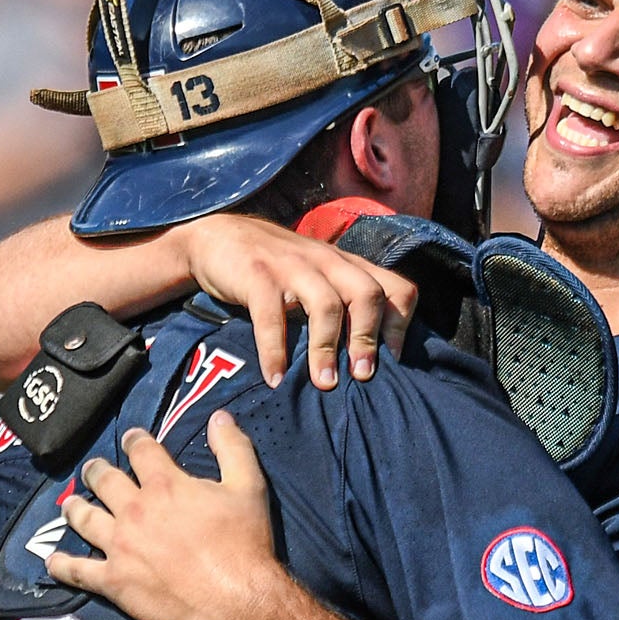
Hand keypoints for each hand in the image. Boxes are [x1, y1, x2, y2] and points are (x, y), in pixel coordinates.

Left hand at [49, 416, 287, 619]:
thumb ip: (233, 448)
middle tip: (94, 469)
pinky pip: (78, 571)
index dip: (134, 440)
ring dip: (75, 508)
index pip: (141, 451)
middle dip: (97, 471)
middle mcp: (134, 510)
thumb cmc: (244, 544)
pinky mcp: (114, 580)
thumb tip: (220, 417)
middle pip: (104, 480)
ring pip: (84, 519)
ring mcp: (119, 545)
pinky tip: (52, 561)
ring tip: (70, 504)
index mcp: (165, 484)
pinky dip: (62, 565)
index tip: (131, 438)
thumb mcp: (248, 487)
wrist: (235, 600)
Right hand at [178, 212, 420, 389]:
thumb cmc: (275, 267)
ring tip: (324, 383)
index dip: (400, 326)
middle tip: (362, 375)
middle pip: (367, 294)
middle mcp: (327, 261)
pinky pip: (272, 317)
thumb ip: (342, 303)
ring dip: (326, 349)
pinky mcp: (258, 275)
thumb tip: (367, 359)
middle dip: (368, 339)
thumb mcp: (317, 276)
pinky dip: (274, 351)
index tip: (394, 361)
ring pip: (325, 305)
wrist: (218, 236)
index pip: (396, 288)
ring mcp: (293, 266)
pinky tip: (275, 378)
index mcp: (348, 266)